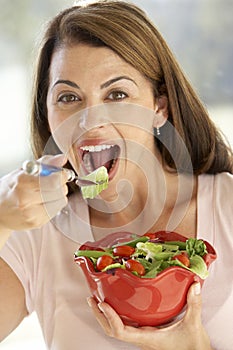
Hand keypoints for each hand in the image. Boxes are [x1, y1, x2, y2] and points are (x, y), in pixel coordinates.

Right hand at [0, 154, 68, 232]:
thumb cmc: (11, 189)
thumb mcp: (24, 171)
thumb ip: (45, 163)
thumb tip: (63, 158)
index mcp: (22, 183)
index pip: (54, 181)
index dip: (61, 176)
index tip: (60, 173)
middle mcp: (26, 200)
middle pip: (60, 191)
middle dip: (61, 184)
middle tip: (53, 182)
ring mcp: (31, 214)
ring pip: (61, 201)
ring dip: (58, 195)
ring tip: (47, 192)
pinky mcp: (36, 222)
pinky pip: (56, 210)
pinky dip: (54, 204)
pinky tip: (43, 202)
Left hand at [87, 282, 212, 349]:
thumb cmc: (193, 347)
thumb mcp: (193, 325)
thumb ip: (193, 304)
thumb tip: (194, 285)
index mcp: (148, 337)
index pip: (121, 331)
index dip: (109, 317)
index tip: (102, 303)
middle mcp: (141, 338)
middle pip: (112, 330)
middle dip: (100, 315)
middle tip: (92, 299)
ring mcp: (142, 336)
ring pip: (117, 328)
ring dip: (105, 315)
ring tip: (98, 300)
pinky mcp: (146, 333)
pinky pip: (126, 325)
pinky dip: (117, 315)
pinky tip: (117, 305)